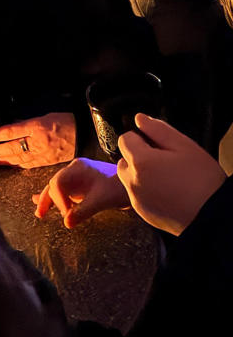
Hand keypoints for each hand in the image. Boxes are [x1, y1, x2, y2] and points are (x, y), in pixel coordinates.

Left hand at [0, 113, 75, 167]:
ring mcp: (43, 154)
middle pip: (11, 148)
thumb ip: (25, 124)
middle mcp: (38, 142)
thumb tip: (9, 130)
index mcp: (37, 127)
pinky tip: (6, 166)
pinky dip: (15, 165)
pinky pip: (28, 165)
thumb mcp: (43, 117)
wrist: (87, 134)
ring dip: (1, 161)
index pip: (11, 131)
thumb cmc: (65, 121)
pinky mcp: (47, 162)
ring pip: (17, 158)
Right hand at [33, 158, 128, 227]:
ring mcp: (78, 178)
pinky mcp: (82, 187)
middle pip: (54, 184)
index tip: (67, 214)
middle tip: (41, 214)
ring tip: (39, 212)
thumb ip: (84, 210)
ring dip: (48, 200)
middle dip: (48, 200)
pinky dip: (56, 199)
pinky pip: (65, 193)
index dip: (59, 200)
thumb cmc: (120, 188)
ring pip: (57, 189)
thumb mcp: (102, 200)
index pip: (59, 183)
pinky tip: (41, 201)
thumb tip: (67, 222)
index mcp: (79, 168)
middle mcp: (75, 171)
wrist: (136, 184)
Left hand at [116, 114, 226, 235]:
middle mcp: (132, 180)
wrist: (213, 217)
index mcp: (141, 161)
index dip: (141, 139)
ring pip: (129, 178)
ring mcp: (136, 198)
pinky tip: (167, 192)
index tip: (156, 144)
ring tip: (167, 177)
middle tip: (164, 162)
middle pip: (124, 160)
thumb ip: (158, 130)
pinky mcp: (142, 212)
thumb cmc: (202, 182)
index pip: (125, 139)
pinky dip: (146, 191)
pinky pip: (137, 195)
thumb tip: (140, 119)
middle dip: (139, 157)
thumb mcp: (185, 147)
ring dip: (141, 174)